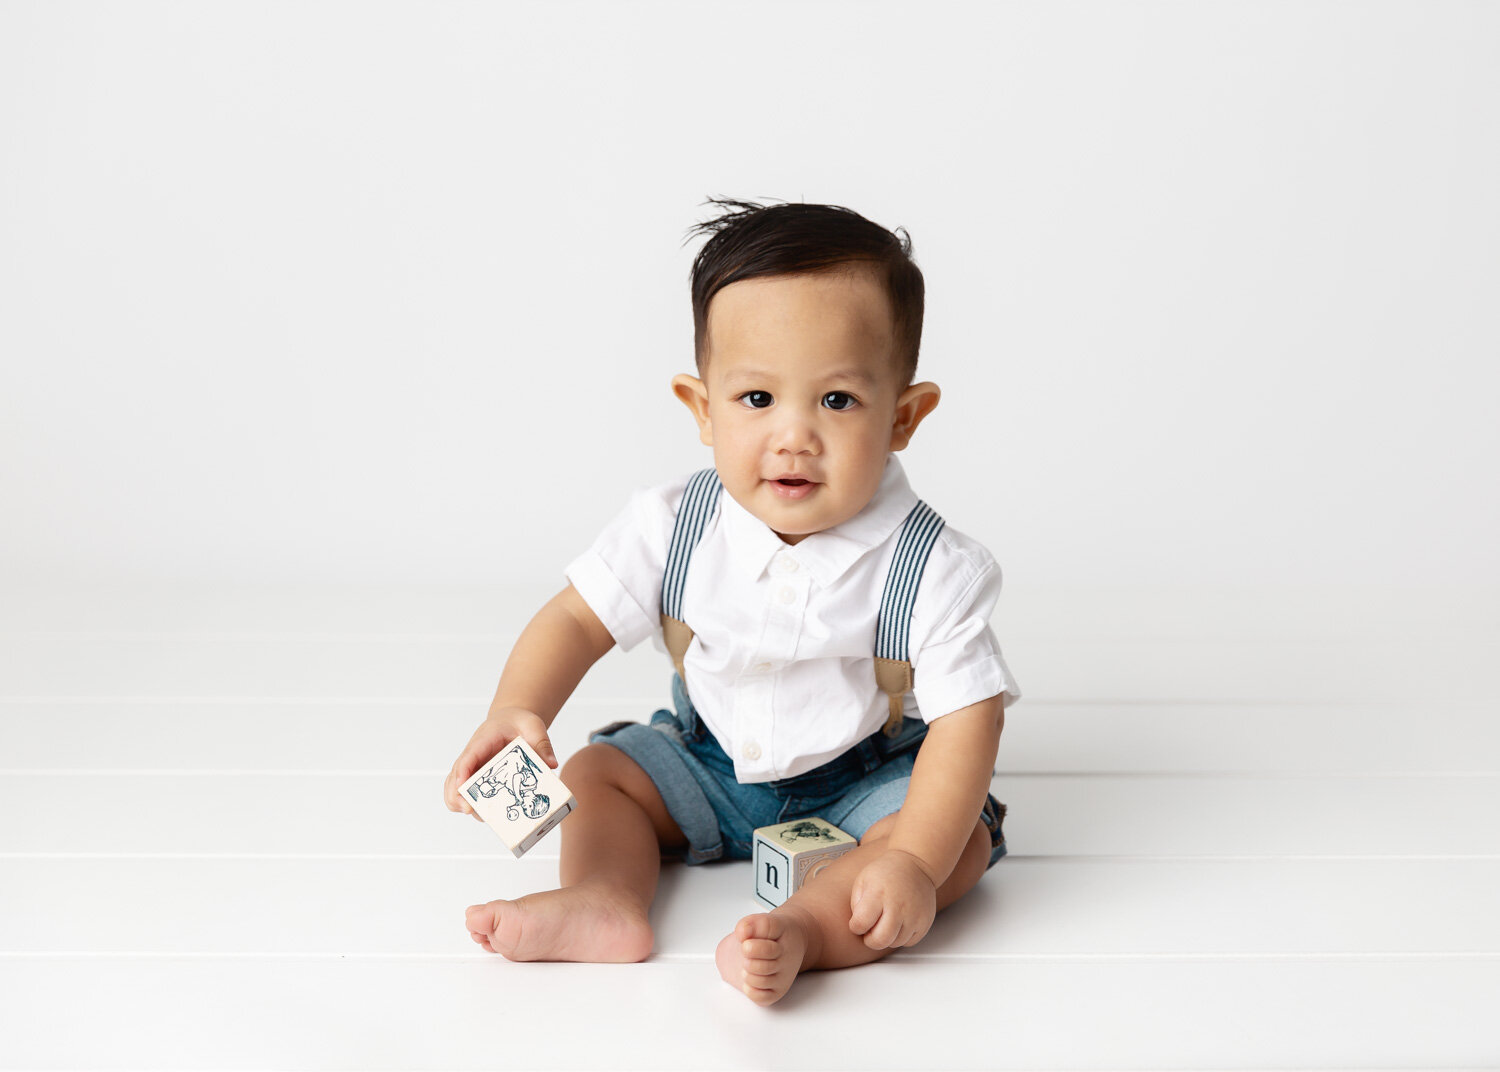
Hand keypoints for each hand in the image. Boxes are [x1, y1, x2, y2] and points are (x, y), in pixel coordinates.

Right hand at [442, 707, 558, 819]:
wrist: (512, 720)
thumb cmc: (518, 722)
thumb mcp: (533, 726)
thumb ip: (542, 744)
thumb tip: (551, 764)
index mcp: (483, 741)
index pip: (467, 758)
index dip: (462, 774)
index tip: (462, 788)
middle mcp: (472, 757)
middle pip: (454, 778)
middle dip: (457, 796)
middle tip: (470, 810)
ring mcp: (473, 769)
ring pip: (454, 789)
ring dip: (461, 804)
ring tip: (481, 816)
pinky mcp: (478, 778)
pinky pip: (466, 793)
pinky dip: (470, 805)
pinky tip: (487, 814)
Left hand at [847, 848, 938, 949]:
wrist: (916, 864)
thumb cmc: (886, 872)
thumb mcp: (863, 880)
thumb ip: (856, 905)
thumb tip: (859, 927)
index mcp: (878, 894)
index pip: (861, 923)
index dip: (855, 927)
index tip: (858, 922)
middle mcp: (898, 906)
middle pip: (880, 941)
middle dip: (870, 940)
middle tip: (870, 930)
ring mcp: (914, 915)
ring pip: (894, 943)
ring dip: (886, 937)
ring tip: (885, 922)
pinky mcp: (925, 922)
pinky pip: (909, 942)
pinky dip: (901, 937)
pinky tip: (898, 923)